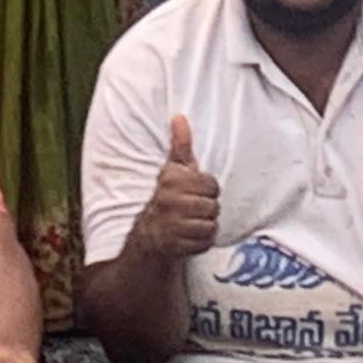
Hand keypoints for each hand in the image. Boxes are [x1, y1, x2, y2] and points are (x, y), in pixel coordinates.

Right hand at [127, 114, 219, 261]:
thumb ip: (181, 144)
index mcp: (171, 180)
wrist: (149, 232)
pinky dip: (202, 241)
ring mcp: (172, 225)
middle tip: (194, 208)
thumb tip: (179, 116)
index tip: (195, 191)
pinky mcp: (176, 245)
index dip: (208, 189)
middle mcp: (170, 201)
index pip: (212, 185)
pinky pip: (205, 242)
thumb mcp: (174, 168)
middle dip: (207, 208)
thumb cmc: (168, 195)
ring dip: (206, 225)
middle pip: (213, 206)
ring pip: (211, 225)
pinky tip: (191, 235)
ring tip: (192, 221)